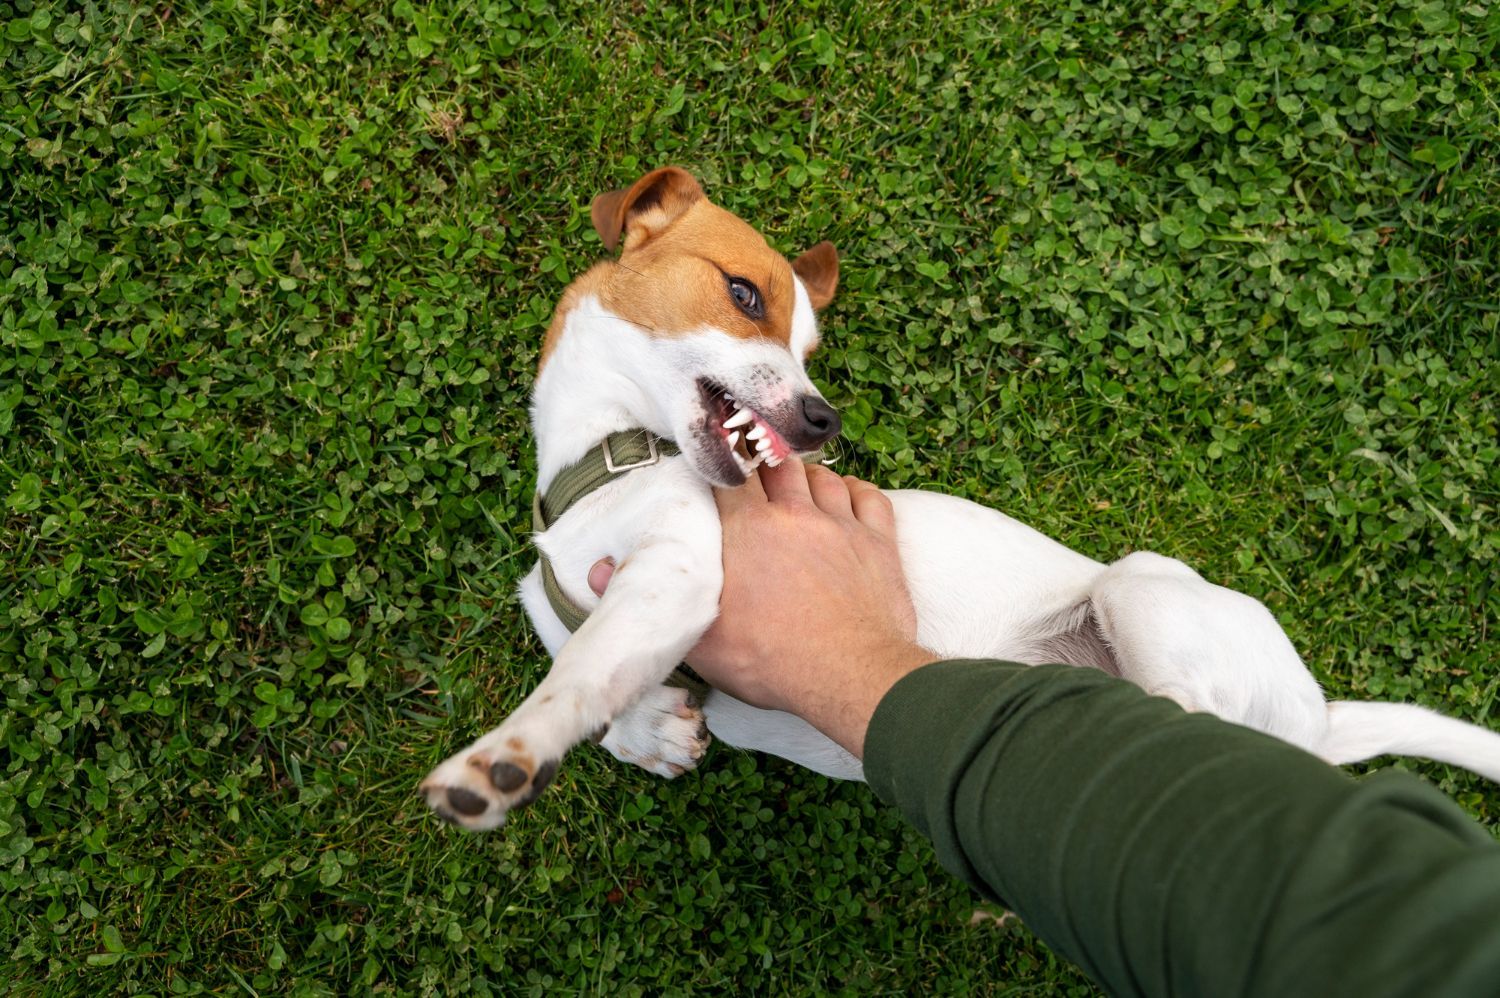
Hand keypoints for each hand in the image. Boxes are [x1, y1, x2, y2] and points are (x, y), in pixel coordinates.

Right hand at [589, 460, 933, 755]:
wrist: (849, 675)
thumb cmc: (771, 661)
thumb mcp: (699, 639)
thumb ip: (653, 598)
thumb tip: (592, 574)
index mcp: (747, 531)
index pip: (727, 476)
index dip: (719, 465)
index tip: (715, 463)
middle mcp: (794, 515)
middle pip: (775, 464)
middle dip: (762, 461)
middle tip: (753, 465)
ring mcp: (841, 525)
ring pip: (821, 475)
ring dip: (806, 474)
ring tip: (794, 483)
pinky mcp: (879, 543)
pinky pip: (869, 496)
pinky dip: (855, 489)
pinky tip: (845, 495)